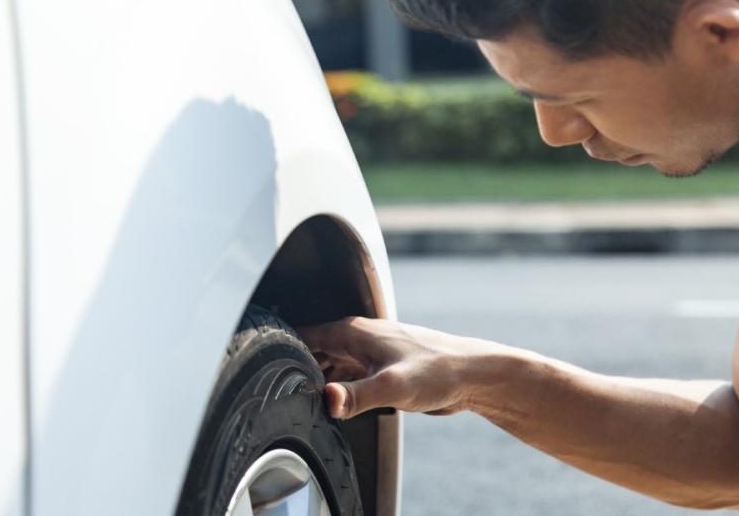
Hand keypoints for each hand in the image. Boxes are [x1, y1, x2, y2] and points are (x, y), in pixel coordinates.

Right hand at [297, 317, 505, 419]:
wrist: (472, 375)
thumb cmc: (439, 371)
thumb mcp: (393, 386)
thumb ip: (358, 395)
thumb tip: (328, 399)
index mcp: (354, 333)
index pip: (303, 336)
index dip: (282, 352)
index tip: (266, 371)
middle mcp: (358, 339)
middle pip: (312, 351)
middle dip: (297, 369)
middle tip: (282, 393)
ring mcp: (368, 354)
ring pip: (329, 364)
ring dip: (317, 380)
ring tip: (301, 400)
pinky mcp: (378, 370)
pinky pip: (346, 376)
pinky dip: (336, 388)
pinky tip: (333, 406)